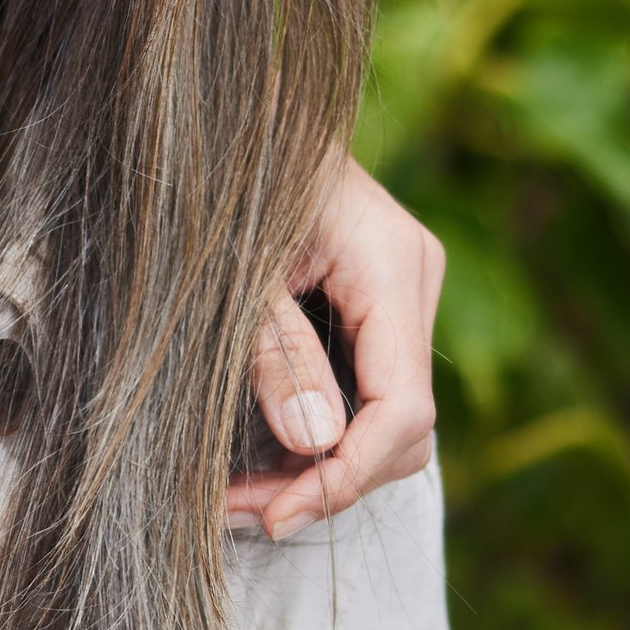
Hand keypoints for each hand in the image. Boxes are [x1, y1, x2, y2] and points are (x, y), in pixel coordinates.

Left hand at [230, 156, 444, 541]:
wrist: (221, 115)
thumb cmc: (217, 177)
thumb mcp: (230, 269)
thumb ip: (272, 351)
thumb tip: (313, 443)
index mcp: (390, 262)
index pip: (403, 404)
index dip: (347, 474)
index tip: (278, 514)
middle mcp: (412, 279)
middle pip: (406, 425)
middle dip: (329, 482)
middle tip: (240, 513)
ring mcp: (399, 293)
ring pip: (389, 419)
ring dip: (319, 468)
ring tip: (238, 498)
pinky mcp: (373, 305)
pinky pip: (366, 391)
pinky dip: (318, 433)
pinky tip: (258, 461)